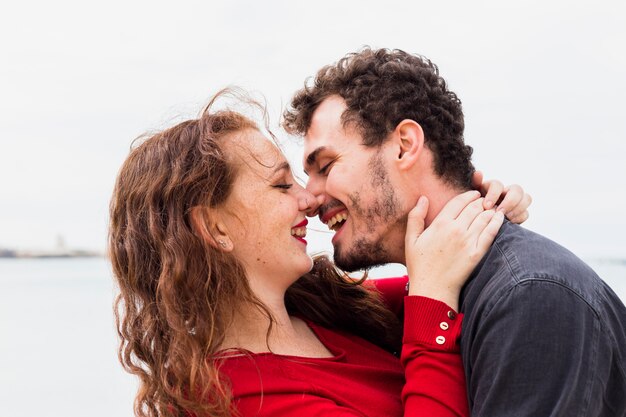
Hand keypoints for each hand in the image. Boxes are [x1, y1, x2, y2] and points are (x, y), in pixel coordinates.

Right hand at [404, 191, 503, 310]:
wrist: (432, 289)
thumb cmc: (420, 265)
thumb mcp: (411, 239)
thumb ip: (416, 216)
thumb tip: (423, 198)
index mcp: (440, 224)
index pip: (459, 201)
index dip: (468, 195)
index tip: (474, 194)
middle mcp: (456, 230)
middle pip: (474, 207)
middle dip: (481, 200)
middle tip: (484, 200)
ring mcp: (468, 242)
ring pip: (484, 217)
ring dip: (490, 209)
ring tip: (492, 208)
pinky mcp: (477, 253)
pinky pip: (491, 232)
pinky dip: (497, 222)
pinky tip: (499, 218)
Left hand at [472, 171, 531, 223]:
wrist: (478, 223)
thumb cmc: (474, 209)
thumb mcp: (470, 198)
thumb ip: (474, 185)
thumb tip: (478, 173)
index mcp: (493, 187)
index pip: (497, 184)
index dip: (493, 194)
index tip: (486, 206)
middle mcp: (506, 192)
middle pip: (517, 189)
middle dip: (510, 201)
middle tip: (500, 212)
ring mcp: (515, 202)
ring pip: (526, 198)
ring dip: (517, 208)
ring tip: (506, 218)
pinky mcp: (520, 213)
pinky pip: (526, 213)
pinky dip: (519, 217)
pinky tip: (510, 222)